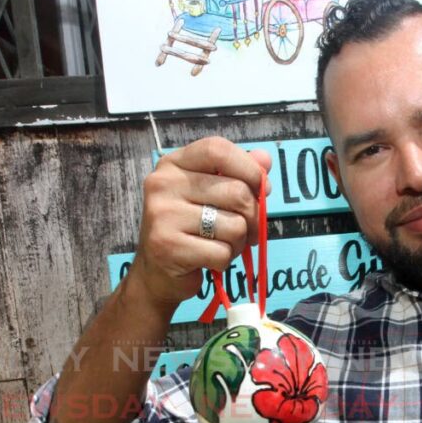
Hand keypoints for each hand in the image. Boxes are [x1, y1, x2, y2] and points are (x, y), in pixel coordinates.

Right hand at [130, 137, 271, 308]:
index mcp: (174, 164)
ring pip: (235, 225)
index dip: (249, 168)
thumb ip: (239, 174)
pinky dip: (224, 260)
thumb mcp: (212, 195)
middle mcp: (163, 184)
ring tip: (220, 244)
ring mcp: (163, 215)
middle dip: (252, 217)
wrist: (156, 272)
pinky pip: (222, 252)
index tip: (261, 189)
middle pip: (237, 192)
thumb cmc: (191, 229)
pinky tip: (208, 259)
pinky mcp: (168, 246)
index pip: (218, 150)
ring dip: (238, 242)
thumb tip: (265, 159)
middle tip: (244, 230)